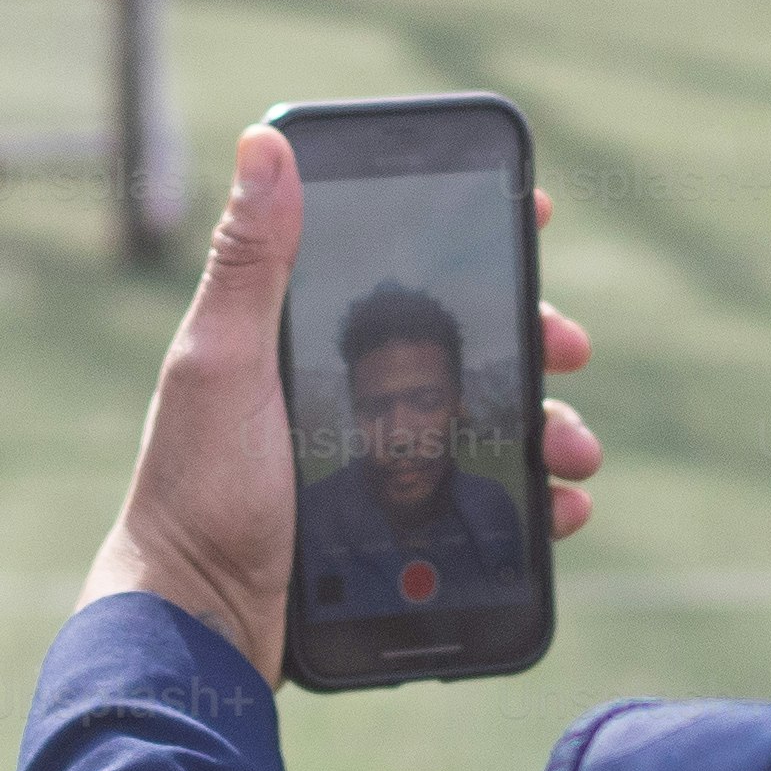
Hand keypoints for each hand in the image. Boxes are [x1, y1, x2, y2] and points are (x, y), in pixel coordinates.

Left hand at [82, 123, 604, 686]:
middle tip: (572, 349)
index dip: (469, 236)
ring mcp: (377, 460)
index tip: (533, 217)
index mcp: (304, 338)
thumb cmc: (195, 491)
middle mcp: (347, 392)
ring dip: (548, 426)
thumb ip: (248, 263)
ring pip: (489, 424)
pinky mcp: (399, 527)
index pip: (397, 267)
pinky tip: (561, 509)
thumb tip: (264, 145)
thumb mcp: (221, 366)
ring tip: (575, 452)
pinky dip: (535, 500)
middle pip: (465, 345)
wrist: (198, 626)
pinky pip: (488, 502)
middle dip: (533, 339)